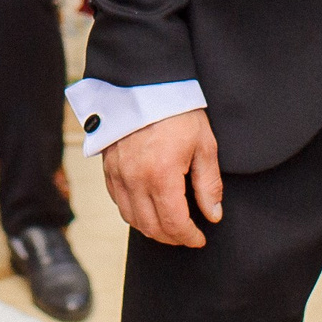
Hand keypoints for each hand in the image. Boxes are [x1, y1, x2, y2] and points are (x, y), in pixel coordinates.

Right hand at [101, 109, 222, 246]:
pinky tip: (147, 207)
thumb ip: (208, 185)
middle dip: (172, 238)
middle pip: (151, 227)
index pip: (174, 224)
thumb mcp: (204, 145)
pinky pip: (118, 201)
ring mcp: (117, 174)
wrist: (145, 83)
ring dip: (151, 228)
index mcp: (161, 175)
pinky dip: (133, 212)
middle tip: (186, 235)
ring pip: (131, 218)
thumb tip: (213, 215)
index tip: (200, 238)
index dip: (189, 237)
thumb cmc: (178, 112)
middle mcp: (135, 179)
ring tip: (169, 225)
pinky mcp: (108, 167)